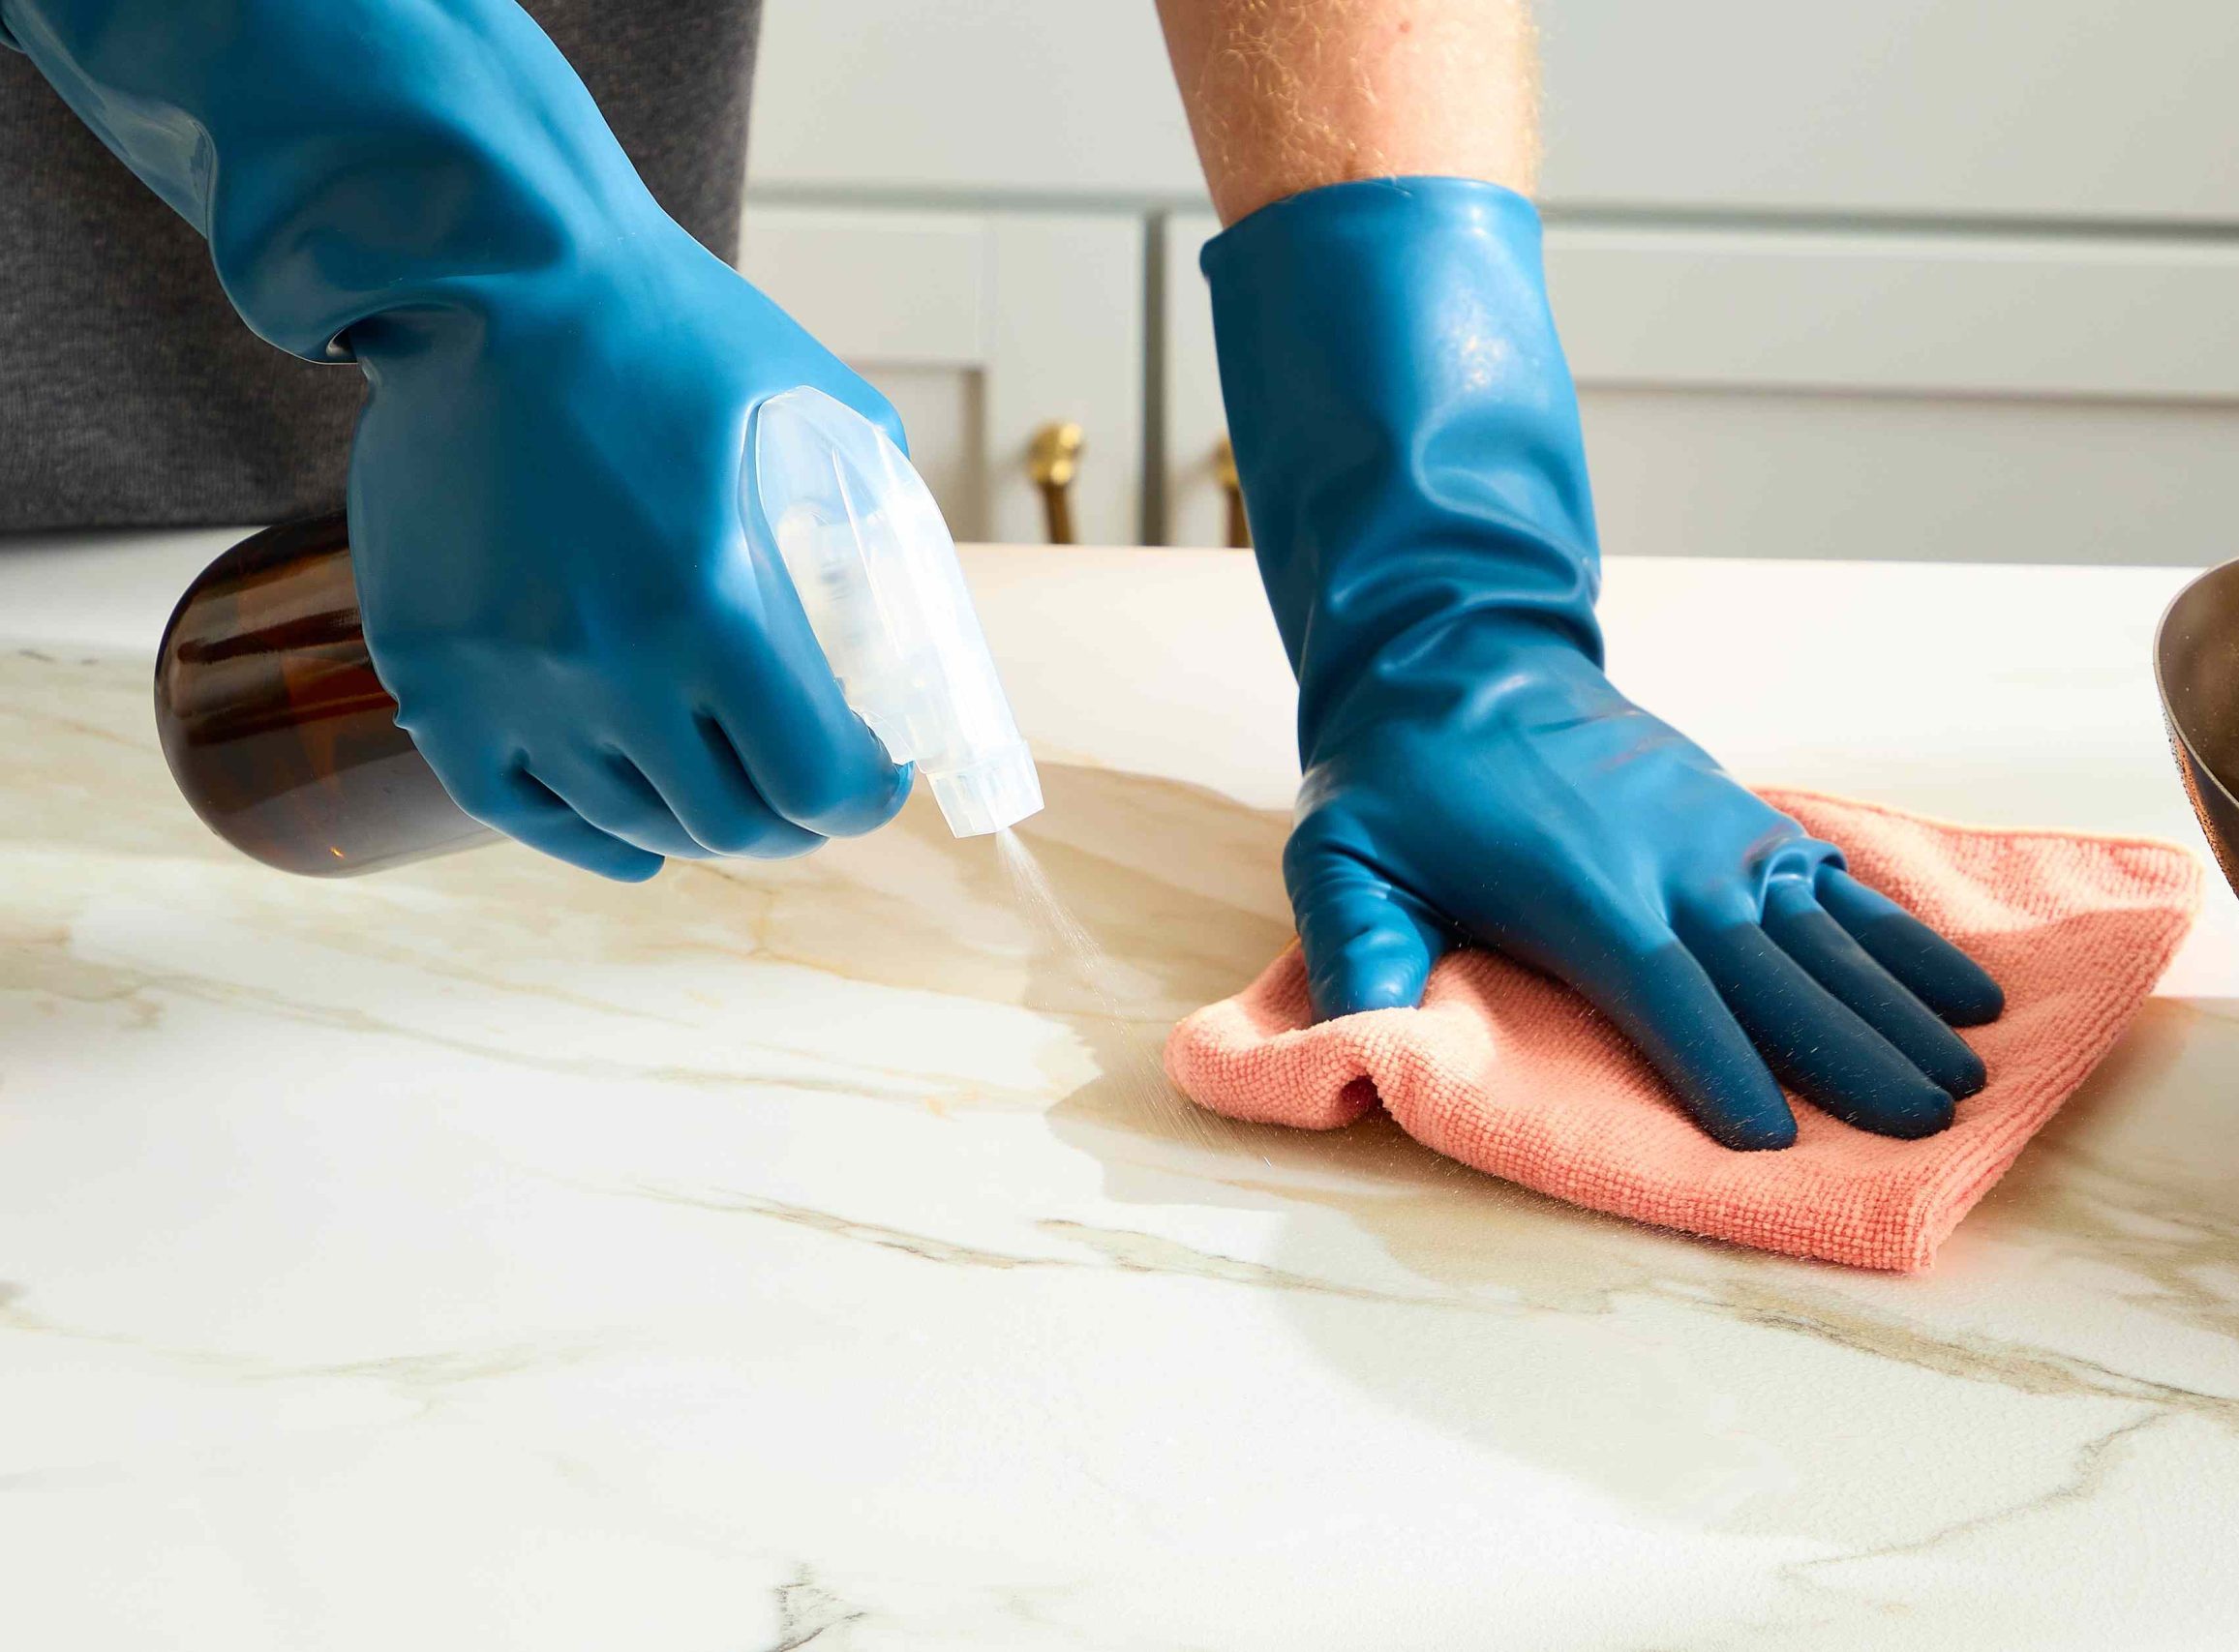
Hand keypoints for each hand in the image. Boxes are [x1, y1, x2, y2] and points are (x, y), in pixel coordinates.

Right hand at [3, 0, 908, 880]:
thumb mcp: (814, 409)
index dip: (864, 797)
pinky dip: (588, 837)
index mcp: (713, 603)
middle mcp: (604, 663)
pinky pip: (513, 808)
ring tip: (728, 792)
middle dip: (793, 821)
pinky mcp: (430, 671)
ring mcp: (504, 677)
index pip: (818, 786)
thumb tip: (918, 617)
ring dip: (698, 823)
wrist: (481, 269)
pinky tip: (639, 841)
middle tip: (809, 793)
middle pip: (730, 825)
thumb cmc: (662, 326)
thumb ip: (876, 517)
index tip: (876, 778)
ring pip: (630, 822)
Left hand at [1286, 628, 2000, 1148]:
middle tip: (1927, 1128)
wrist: (1463, 654)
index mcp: (1580, 892)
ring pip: (1827, 935)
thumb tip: (1357, 1046)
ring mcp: (1721, 836)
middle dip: (1851, 1055)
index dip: (1716, 1065)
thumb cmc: (1400, 777)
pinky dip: (1903, 938)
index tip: (1770, 1142)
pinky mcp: (1743, 817)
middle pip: (1774, 975)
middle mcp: (1673, 864)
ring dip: (1898, 1008)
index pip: (1663, 993)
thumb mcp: (1342, 856)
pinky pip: (1839, 885)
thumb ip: (1358, 950)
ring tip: (1965, 1078)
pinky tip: (1962, 989)